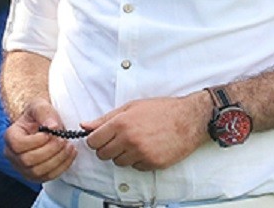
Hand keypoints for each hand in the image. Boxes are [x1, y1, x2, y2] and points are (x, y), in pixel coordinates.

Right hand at [3, 100, 76, 181]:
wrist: (43, 125)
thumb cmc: (38, 115)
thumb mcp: (40, 106)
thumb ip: (44, 113)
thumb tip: (53, 127)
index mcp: (10, 136)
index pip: (18, 144)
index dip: (34, 141)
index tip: (48, 133)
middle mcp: (12, 155)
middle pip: (28, 161)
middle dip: (49, 151)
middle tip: (62, 140)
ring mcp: (23, 168)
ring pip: (38, 172)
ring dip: (57, 159)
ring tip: (68, 146)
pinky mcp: (36, 176)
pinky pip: (49, 177)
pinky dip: (62, 166)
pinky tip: (70, 154)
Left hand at [81, 93, 209, 170]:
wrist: (189, 119)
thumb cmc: (161, 110)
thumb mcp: (131, 107)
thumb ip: (105, 118)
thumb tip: (84, 125)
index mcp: (121, 123)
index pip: (93, 141)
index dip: (95, 140)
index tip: (101, 137)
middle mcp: (129, 140)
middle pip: (103, 155)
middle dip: (108, 148)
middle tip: (119, 139)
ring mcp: (141, 153)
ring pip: (118, 163)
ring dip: (123, 155)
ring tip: (136, 142)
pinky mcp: (152, 163)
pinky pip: (136, 167)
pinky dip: (139, 160)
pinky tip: (148, 147)